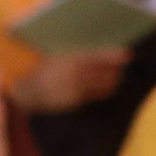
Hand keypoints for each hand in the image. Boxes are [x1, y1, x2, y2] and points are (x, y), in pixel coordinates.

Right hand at [9, 47, 128, 113]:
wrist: (27, 91)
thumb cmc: (44, 71)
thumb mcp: (58, 57)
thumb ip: (77, 56)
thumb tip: (99, 54)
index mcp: (69, 59)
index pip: (96, 56)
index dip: (113, 55)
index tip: (127, 54)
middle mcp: (74, 73)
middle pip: (102, 71)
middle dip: (115, 70)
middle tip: (122, 66)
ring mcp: (75, 88)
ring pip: (101, 84)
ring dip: (112, 81)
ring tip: (116, 77)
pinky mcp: (75, 101)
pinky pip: (95, 95)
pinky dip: (104, 91)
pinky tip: (108, 88)